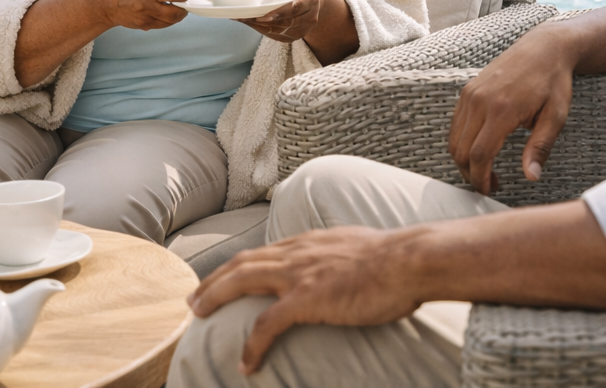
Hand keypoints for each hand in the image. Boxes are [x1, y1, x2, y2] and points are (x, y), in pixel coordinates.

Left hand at [187, 227, 418, 374]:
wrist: (411, 260)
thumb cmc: (399, 260)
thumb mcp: (364, 249)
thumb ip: (347, 258)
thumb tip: (351, 269)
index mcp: (312, 242)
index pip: (266, 251)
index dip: (240, 264)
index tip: (225, 276)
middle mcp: (299, 252)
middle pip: (243, 263)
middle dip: (214, 279)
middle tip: (195, 298)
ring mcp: (300, 274)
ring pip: (242, 282)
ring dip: (215, 298)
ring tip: (198, 317)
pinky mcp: (307, 298)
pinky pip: (266, 325)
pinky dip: (251, 344)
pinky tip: (245, 364)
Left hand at [238, 0, 353, 53]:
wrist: (315, 1)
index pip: (295, 7)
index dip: (278, 12)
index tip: (262, 15)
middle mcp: (310, 17)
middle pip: (286, 22)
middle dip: (263, 21)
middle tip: (243, 16)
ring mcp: (303, 29)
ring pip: (279, 31)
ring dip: (260, 26)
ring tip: (242, 18)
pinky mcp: (295, 37)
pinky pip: (277, 36)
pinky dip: (262, 30)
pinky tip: (250, 23)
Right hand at [448, 21, 580, 194]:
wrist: (544, 48)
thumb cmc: (554, 82)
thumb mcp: (556, 116)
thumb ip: (540, 147)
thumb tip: (531, 177)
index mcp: (502, 108)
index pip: (480, 154)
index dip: (480, 178)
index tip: (489, 192)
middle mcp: (480, 100)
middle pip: (461, 150)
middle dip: (471, 174)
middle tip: (490, 186)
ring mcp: (470, 93)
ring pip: (454, 139)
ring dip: (464, 160)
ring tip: (486, 171)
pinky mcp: (468, 90)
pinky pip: (456, 124)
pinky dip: (462, 143)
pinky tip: (480, 150)